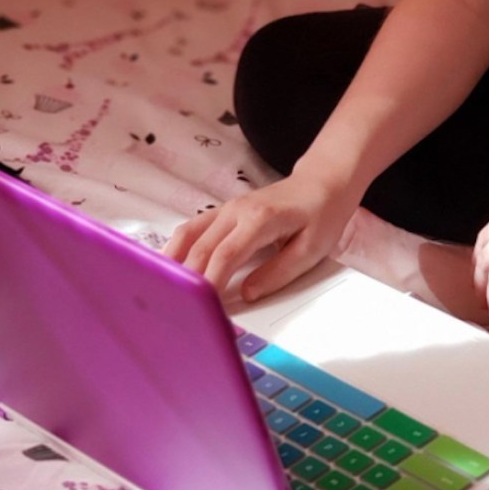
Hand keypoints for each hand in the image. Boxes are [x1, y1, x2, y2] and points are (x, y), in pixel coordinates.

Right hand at [163, 171, 361, 299]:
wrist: (322, 183)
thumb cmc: (321, 215)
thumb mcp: (311, 250)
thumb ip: (278, 272)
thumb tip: (247, 294)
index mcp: (260, 219)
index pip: (226, 255)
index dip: (211, 282)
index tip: (204, 306)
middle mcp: (237, 210)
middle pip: (202, 247)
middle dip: (189, 279)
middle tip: (180, 306)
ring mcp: (227, 208)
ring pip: (189, 234)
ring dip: (175, 261)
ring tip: (165, 288)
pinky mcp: (223, 211)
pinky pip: (193, 228)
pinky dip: (178, 247)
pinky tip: (170, 266)